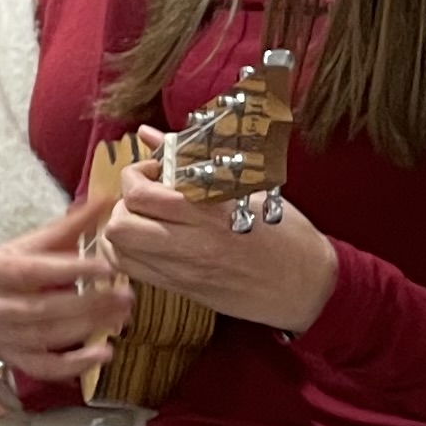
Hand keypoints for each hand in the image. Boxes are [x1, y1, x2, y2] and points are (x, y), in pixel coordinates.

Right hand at [0, 179, 132, 375]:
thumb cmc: (7, 270)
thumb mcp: (28, 245)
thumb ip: (68, 228)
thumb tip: (108, 200)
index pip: (33, 273)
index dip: (70, 271)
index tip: (106, 268)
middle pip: (42, 309)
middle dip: (87, 304)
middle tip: (125, 297)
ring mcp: (3, 337)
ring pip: (47, 337)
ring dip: (88, 329)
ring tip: (122, 318)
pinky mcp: (15, 360)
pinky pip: (46, 367)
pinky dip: (75, 364)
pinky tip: (104, 354)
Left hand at [99, 147, 339, 334]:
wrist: (307, 285)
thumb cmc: (284, 231)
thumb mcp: (248, 187)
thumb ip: (191, 159)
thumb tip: (150, 134)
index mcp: (210, 212)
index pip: (141, 193)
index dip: (136, 174)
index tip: (154, 170)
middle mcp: (192, 244)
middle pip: (120, 226)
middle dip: (121, 205)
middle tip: (142, 197)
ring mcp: (184, 271)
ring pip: (118, 252)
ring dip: (120, 230)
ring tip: (142, 219)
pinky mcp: (182, 291)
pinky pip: (132, 273)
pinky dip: (127, 253)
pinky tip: (145, 242)